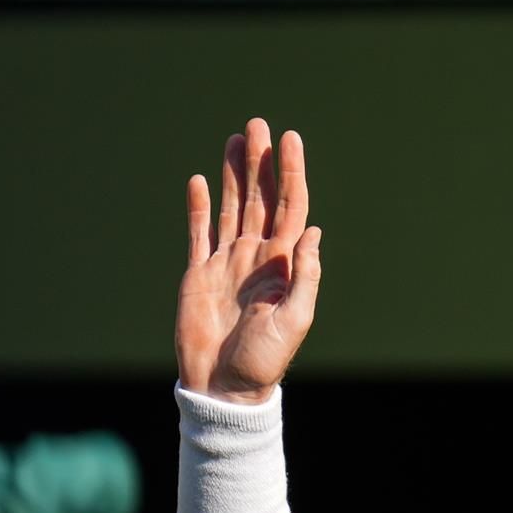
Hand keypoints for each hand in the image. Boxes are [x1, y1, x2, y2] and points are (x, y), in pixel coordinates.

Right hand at [177, 118, 322, 402]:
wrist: (224, 388)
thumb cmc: (264, 362)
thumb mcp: (293, 322)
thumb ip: (304, 277)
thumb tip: (313, 231)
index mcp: (283, 266)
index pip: (291, 208)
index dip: (290, 173)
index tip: (290, 140)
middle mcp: (257, 258)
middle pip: (261, 199)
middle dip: (260, 162)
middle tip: (259, 124)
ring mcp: (227, 263)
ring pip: (232, 207)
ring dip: (233, 174)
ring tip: (236, 139)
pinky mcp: (199, 274)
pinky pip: (199, 233)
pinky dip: (198, 207)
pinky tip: (198, 180)